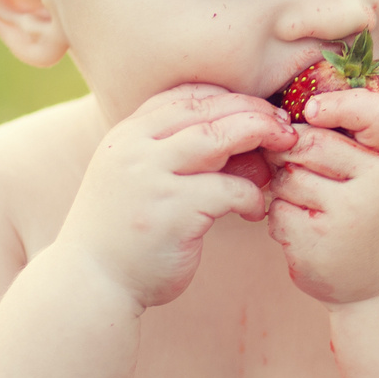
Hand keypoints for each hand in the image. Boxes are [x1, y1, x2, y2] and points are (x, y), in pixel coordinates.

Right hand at [60, 85, 294, 308]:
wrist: (91, 282)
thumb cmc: (126, 231)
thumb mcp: (140, 178)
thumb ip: (175, 153)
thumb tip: (243, 134)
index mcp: (127, 135)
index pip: (186, 95)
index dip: (230, 98)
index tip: (260, 112)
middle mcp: (135, 149)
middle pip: (207, 109)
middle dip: (254, 113)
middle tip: (286, 130)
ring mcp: (151, 178)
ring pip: (218, 137)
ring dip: (259, 138)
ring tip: (283, 154)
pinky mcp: (173, 212)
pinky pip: (229, 189)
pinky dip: (252, 196)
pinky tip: (255, 210)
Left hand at [266, 88, 378, 306]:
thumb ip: (375, 144)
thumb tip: (311, 105)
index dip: (340, 105)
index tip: (311, 110)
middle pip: (312, 144)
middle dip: (293, 148)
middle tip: (291, 158)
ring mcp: (349, 220)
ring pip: (289, 178)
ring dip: (285, 184)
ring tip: (306, 200)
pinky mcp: (317, 248)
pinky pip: (278, 212)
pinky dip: (281, 216)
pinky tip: (303, 229)